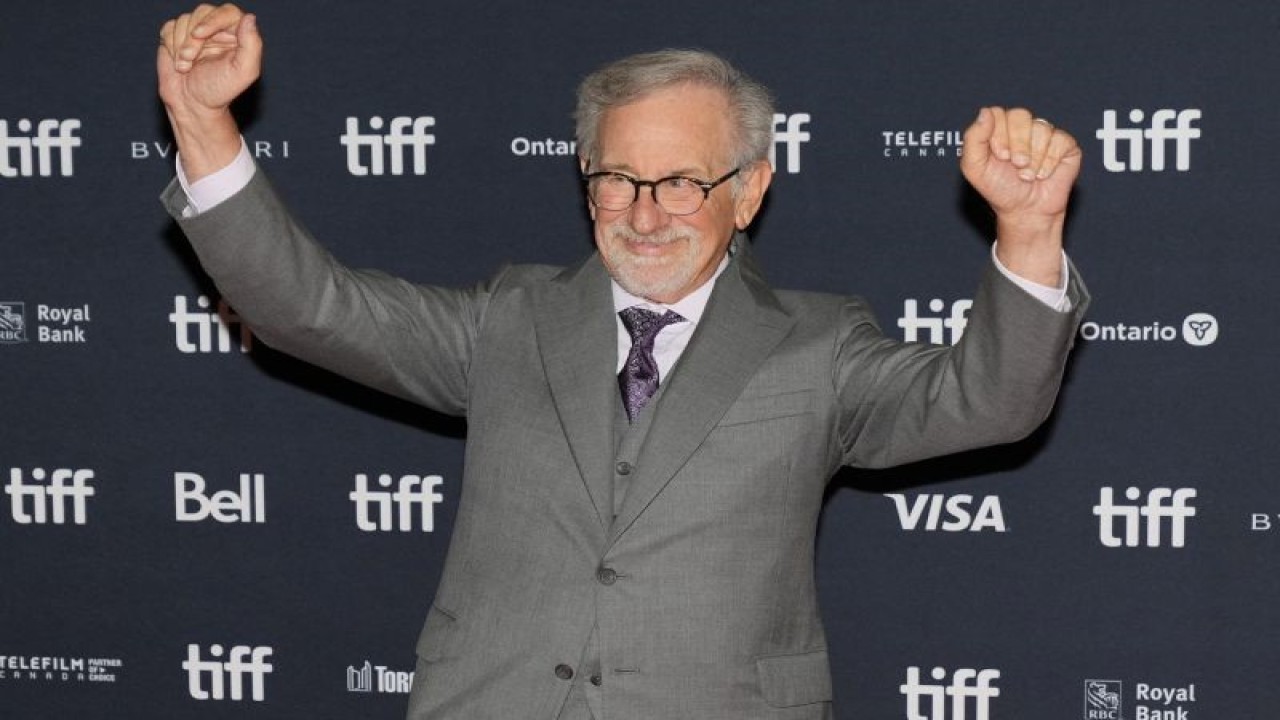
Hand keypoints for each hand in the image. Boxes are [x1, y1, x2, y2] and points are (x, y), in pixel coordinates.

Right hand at [158, 4, 260, 119]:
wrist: (192, 105)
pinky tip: (178, 62)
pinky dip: (169, 45)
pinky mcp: (177, 37)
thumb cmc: (220, 91)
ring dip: (180, 45)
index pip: (228, 12)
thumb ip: (252, 45)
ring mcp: (196, 33)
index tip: (199, 34)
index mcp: (238, 36)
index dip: (212, 20)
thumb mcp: (243, 72)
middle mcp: (218, 30)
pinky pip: (168, 27)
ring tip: (185, 66)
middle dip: (192, 37)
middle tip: (190, 59)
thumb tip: (249, 18)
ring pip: (183, 20)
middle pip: (202, 12)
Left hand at [961, 107, 1081, 284]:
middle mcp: (1023, 127)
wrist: (1024, 211)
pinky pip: (1060, 141)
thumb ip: (973, 138)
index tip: (999, 156)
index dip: (998, 136)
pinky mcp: (1065, 145)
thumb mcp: (974, 167)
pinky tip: (1043, 174)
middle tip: (1016, 166)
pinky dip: (1049, 163)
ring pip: (1040, 128)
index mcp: (999, 128)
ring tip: (1028, 175)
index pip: (998, 113)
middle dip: (1016, 145)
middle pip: (1020, 115)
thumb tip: (986, 111)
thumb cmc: (999, 189)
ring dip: (1032, 159)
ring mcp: (1045, 134)